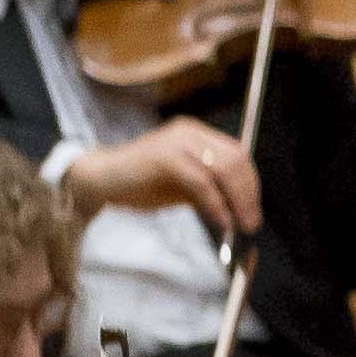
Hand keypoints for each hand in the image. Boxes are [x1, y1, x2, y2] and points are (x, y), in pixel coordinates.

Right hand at [63, 117, 259, 236]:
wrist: (102, 179)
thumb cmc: (142, 183)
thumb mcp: (185, 186)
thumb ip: (212, 189)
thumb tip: (241, 207)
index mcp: (196, 135)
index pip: (237, 154)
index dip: (251, 184)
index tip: (254, 210)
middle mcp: (189, 132)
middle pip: (235, 159)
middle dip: (248, 194)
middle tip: (251, 222)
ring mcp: (176, 142)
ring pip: (223, 168)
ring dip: (237, 201)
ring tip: (239, 224)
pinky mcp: (165, 157)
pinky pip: (202, 182)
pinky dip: (216, 205)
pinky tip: (220, 221)